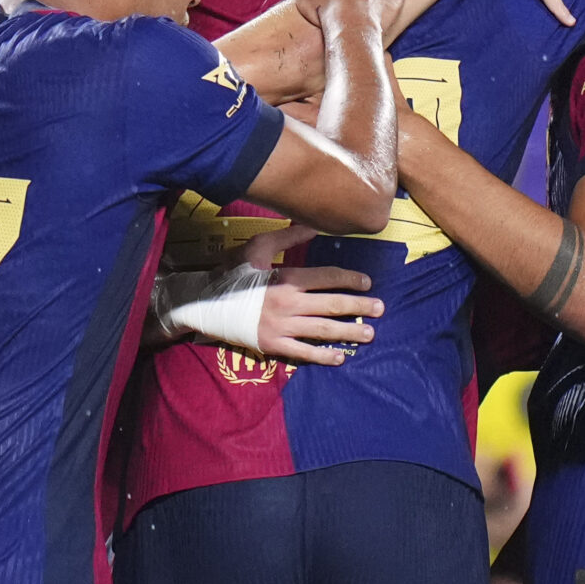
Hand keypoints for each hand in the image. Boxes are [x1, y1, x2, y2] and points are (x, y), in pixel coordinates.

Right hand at [238, 226, 381, 365]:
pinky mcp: (272, 345)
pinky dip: (323, 356)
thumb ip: (287, 237)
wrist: (204, 302)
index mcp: (287, 278)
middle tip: (380, 309)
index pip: (327, 277)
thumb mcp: (257, 247)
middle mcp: (288, 303)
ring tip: (369, 334)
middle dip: (359, 307)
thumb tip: (314, 226)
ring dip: (348, 332)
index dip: (350, 279)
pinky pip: (302, 353)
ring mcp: (281, 326)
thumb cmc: (233, 273)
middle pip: (331, 305)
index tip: (367, 283)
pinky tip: (340, 357)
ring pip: (322, 330)